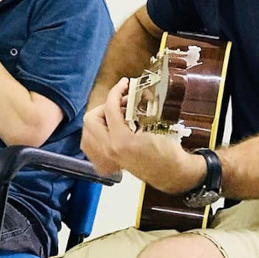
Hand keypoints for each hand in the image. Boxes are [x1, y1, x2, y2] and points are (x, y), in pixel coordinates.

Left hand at [82, 78, 206, 191]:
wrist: (171, 174)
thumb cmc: (167, 151)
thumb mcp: (154, 126)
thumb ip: (136, 110)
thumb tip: (128, 95)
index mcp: (121, 140)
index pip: (110, 108)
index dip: (116, 91)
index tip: (124, 84)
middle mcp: (108, 151)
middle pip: (91, 119)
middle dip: (104, 108)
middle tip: (120, 104)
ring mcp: (105, 160)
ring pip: (87, 132)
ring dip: (99, 121)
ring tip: (116, 118)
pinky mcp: (106, 166)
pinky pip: (90, 146)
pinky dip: (96, 135)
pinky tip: (110, 132)